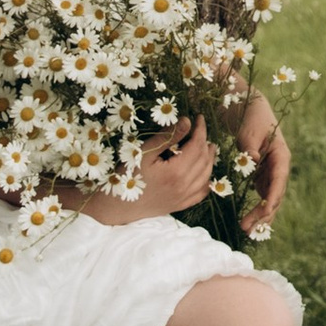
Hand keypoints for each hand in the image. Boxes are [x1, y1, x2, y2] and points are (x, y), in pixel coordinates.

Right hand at [69, 117, 213, 224]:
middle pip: (204, 160)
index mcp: (176, 172)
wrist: (116, 206)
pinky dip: (206, 180)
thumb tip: (187, 121)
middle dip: (206, 142)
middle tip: (201, 131)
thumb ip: (167, 137)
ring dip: (209, 160)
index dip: (201, 130)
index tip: (199, 118)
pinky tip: (205, 172)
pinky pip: (201, 193)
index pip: (197, 146)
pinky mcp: (179, 205)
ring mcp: (183, 198)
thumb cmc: (126, 177)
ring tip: (208, 147)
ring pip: (206, 176)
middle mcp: (184, 186)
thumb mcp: (144, 153)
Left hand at [236, 90, 290, 228]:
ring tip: (246, 230)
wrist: (249, 109)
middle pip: (275, 194)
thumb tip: (253, 160)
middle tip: (246, 228)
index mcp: (281, 155)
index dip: (272, 197)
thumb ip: (250, 147)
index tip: (264, 212)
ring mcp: (271, 173)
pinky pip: (262, 196)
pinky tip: (249, 222)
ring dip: (260, 215)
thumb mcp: (249, 131)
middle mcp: (279, 167)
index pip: (279, 180)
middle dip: (263, 213)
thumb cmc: (251, 118)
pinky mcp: (262, 176)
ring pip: (269, 199)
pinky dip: (257, 209)